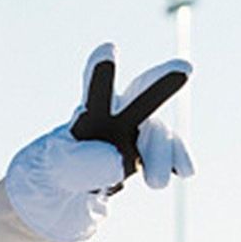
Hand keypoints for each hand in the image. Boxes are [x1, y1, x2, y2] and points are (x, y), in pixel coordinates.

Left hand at [69, 43, 192, 193]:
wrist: (66, 193)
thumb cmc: (55, 173)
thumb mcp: (58, 169)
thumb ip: (82, 162)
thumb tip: (119, 161)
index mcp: (89, 113)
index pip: (95, 89)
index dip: (101, 71)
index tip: (108, 48)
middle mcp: (116, 116)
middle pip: (142, 93)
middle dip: (161, 82)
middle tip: (185, 68)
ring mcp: (136, 135)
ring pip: (158, 133)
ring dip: (160, 155)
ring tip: (155, 185)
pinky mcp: (148, 156)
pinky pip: (171, 152)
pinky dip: (178, 159)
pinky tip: (184, 171)